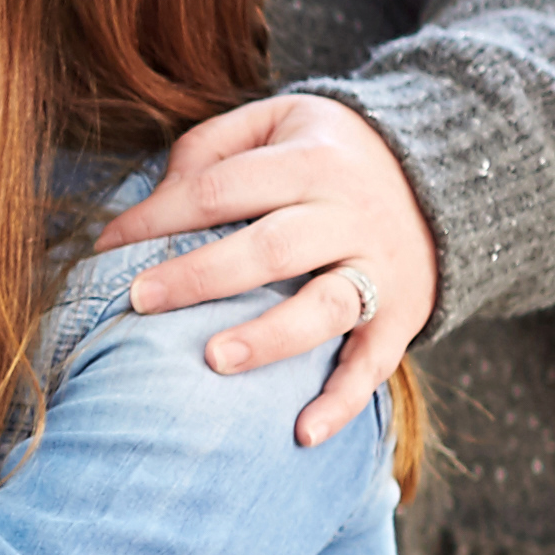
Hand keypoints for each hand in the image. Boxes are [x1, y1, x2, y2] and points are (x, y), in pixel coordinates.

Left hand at [100, 92, 437, 445]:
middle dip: (202, 275)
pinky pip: (373, 364)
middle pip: (272, 248)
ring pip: (326, 306)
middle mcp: (349, 215)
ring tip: (214, 360)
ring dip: (270, 337)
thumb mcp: (278, 120)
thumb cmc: (327, 153)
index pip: (223, 189)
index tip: (107, 246)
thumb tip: (155, 200)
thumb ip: (213, 148)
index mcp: (310, 162)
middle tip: (139, 300)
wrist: (448, 176)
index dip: (159, 216)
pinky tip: (301, 434)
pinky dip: (341, 402)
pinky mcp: (402, 315)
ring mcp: (379, 269)